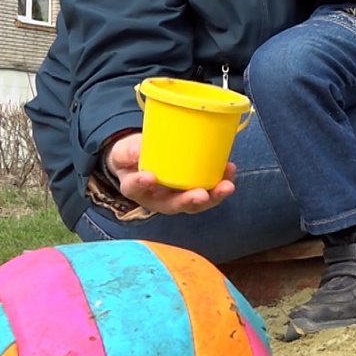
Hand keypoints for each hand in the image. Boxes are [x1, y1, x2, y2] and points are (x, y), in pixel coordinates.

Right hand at [106, 133, 235, 214]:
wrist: (142, 158)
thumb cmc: (132, 156)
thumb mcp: (125, 151)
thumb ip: (129, 151)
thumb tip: (136, 151)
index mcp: (136, 189)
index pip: (135, 189)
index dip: (140, 184)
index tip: (148, 177)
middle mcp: (158, 198)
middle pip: (174, 204)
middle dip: (189, 201)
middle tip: (201, 195)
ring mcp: (177, 195)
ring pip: (195, 202)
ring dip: (213, 196)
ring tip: (226, 186)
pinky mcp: (192, 187)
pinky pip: (208, 190)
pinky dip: (220, 182)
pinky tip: (230, 170)